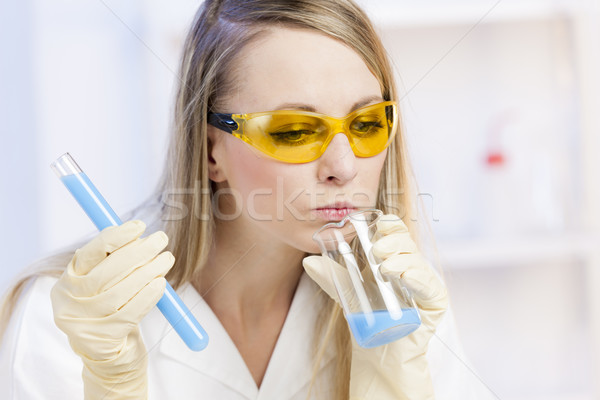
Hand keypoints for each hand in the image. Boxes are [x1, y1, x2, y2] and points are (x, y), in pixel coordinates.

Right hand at [51, 220, 174, 399]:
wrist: (109, 356)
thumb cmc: (113, 309)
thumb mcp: (107, 282)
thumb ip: (115, 259)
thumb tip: (139, 233)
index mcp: (68, 280)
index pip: (90, 252)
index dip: (116, 237)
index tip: (141, 226)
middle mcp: (68, 301)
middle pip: (107, 271)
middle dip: (139, 251)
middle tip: (162, 239)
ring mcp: (82, 323)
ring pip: (120, 291)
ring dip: (148, 271)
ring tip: (167, 259)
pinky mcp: (101, 340)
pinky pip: (130, 312)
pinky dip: (148, 295)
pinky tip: (161, 283)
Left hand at [303, 214, 447, 399]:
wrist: (379, 352)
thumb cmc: (368, 318)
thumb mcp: (347, 293)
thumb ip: (331, 276)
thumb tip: (309, 262)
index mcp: (394, 257)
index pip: (396, 233)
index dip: (390, 225)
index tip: (379, 224)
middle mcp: (412, 266)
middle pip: (407, 243)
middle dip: (392, 242)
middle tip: (377, 250)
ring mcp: (424, 282)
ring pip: (417, 261)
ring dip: (401, 260)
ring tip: (385, 268)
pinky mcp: (435, 300)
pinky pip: (429, 284)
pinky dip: (417, 278)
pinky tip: (405, 277)